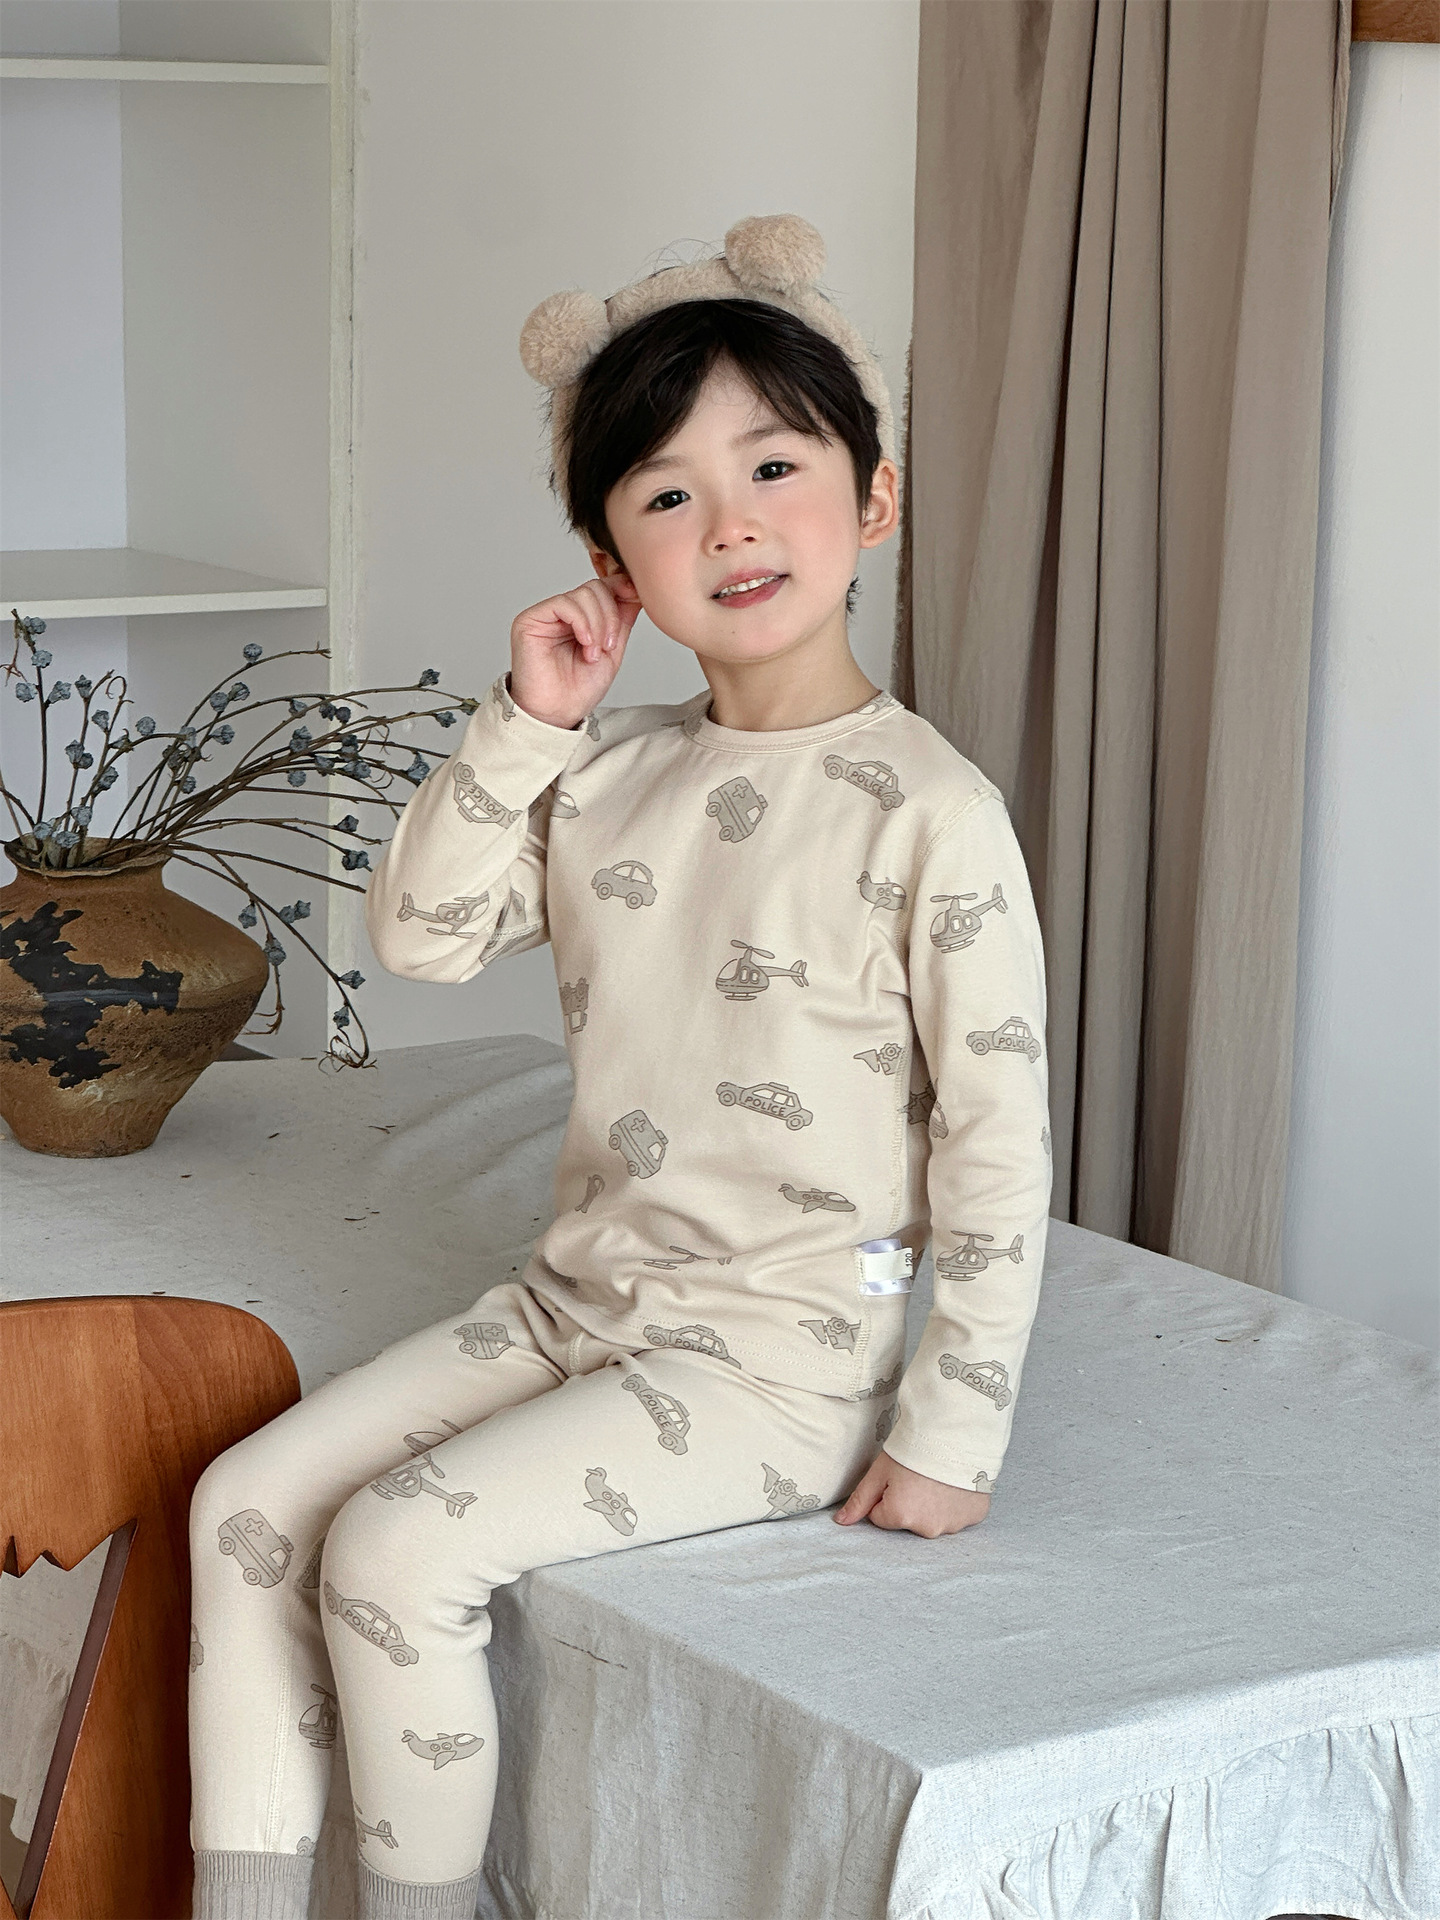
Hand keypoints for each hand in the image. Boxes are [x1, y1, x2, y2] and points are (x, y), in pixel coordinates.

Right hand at [509, 572, 644, 729]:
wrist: (558, 713)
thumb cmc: (579, 689)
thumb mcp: (612, 650)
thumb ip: (621, 619)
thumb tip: (635, 588)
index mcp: (582, 618)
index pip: (603, 588)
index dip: (622, 588)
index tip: (637, 596)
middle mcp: (563, 612)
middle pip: (595, 587)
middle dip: (611, 616)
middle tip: (609, 646)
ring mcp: (546, 614)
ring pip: (583, 594)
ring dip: (598, 625)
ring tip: (594, 653)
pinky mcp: (530, 619)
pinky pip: (564, 604)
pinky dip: (582, 623)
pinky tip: (585, 644)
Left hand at [833, 1449, 989, 1537]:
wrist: (955, 1430)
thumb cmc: (913, 1448)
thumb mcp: (880, 1471)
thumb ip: (860, 1500)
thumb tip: (841, 1522)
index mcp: (901, 1517)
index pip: (880, 1516)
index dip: (886, 1494)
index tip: (898, 1476)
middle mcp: (928, 1529)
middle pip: (909, 1521)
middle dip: (910, 1503)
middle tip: (918, 1476)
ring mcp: (954, 1525)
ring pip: (935, 1519)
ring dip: (934, 1503)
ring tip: (938, 1477)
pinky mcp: (975, 1516)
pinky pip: (959, 1514)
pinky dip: (956, 1502)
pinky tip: (955, 1482)